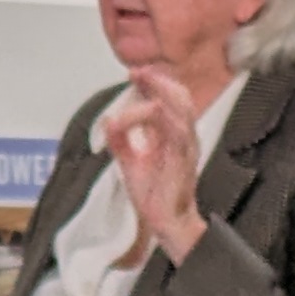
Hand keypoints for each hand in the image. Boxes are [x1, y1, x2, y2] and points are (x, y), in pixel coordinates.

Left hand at [102, 67, 206, 262]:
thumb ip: (120, 140)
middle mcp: (183, 137)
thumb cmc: (154, 195)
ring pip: (182, 109)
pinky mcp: (185, 160)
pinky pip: (178, 132)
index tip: (133, 73)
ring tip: (143, 81)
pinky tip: (151, 108)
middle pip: (179, 98)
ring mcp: (187, 147)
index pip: (167, 100)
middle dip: (158, 81)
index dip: (152, 84)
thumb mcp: (130, 162)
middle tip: (137, 72)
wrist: (166, 223)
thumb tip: (107, 119)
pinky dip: (164, 117)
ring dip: (162, 92)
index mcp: (171, 136)